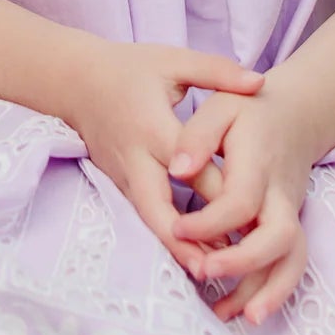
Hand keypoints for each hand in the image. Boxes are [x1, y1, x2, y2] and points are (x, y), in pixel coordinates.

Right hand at [62, 40, 263, 278]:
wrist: (74, 79)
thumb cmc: (130, 68)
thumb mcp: (174, 61)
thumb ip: (218, 72)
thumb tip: (260, 84)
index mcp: (152, 127)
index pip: (190, 168)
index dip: (221, 193)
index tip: (256, 217)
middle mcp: (134, 158)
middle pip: (158, 209)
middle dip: (187, 241)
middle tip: (223, 267)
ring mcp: (122, 176)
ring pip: (149, 220)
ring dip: (178, 247)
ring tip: (214, 273)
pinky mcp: (118, 184)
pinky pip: (143, 215)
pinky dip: (167, 236)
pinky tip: (193, 254)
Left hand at [171, 82, 313, 324]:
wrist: (298, 114)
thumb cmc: (249, 111)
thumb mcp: (220, 107)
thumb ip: (198, 136)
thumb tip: (177, 170)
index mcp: (259, 163)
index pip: (241, 201)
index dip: (210, 221)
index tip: (178, 229)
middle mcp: (281, 194)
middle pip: (277, 237)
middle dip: (243, 262)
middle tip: (203, 273)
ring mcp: (290, 213)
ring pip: (291, 260)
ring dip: (265, 292)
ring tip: (225, 314)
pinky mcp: (290, 227)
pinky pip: (289, 265)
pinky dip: (271, 293)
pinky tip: (241, 312)